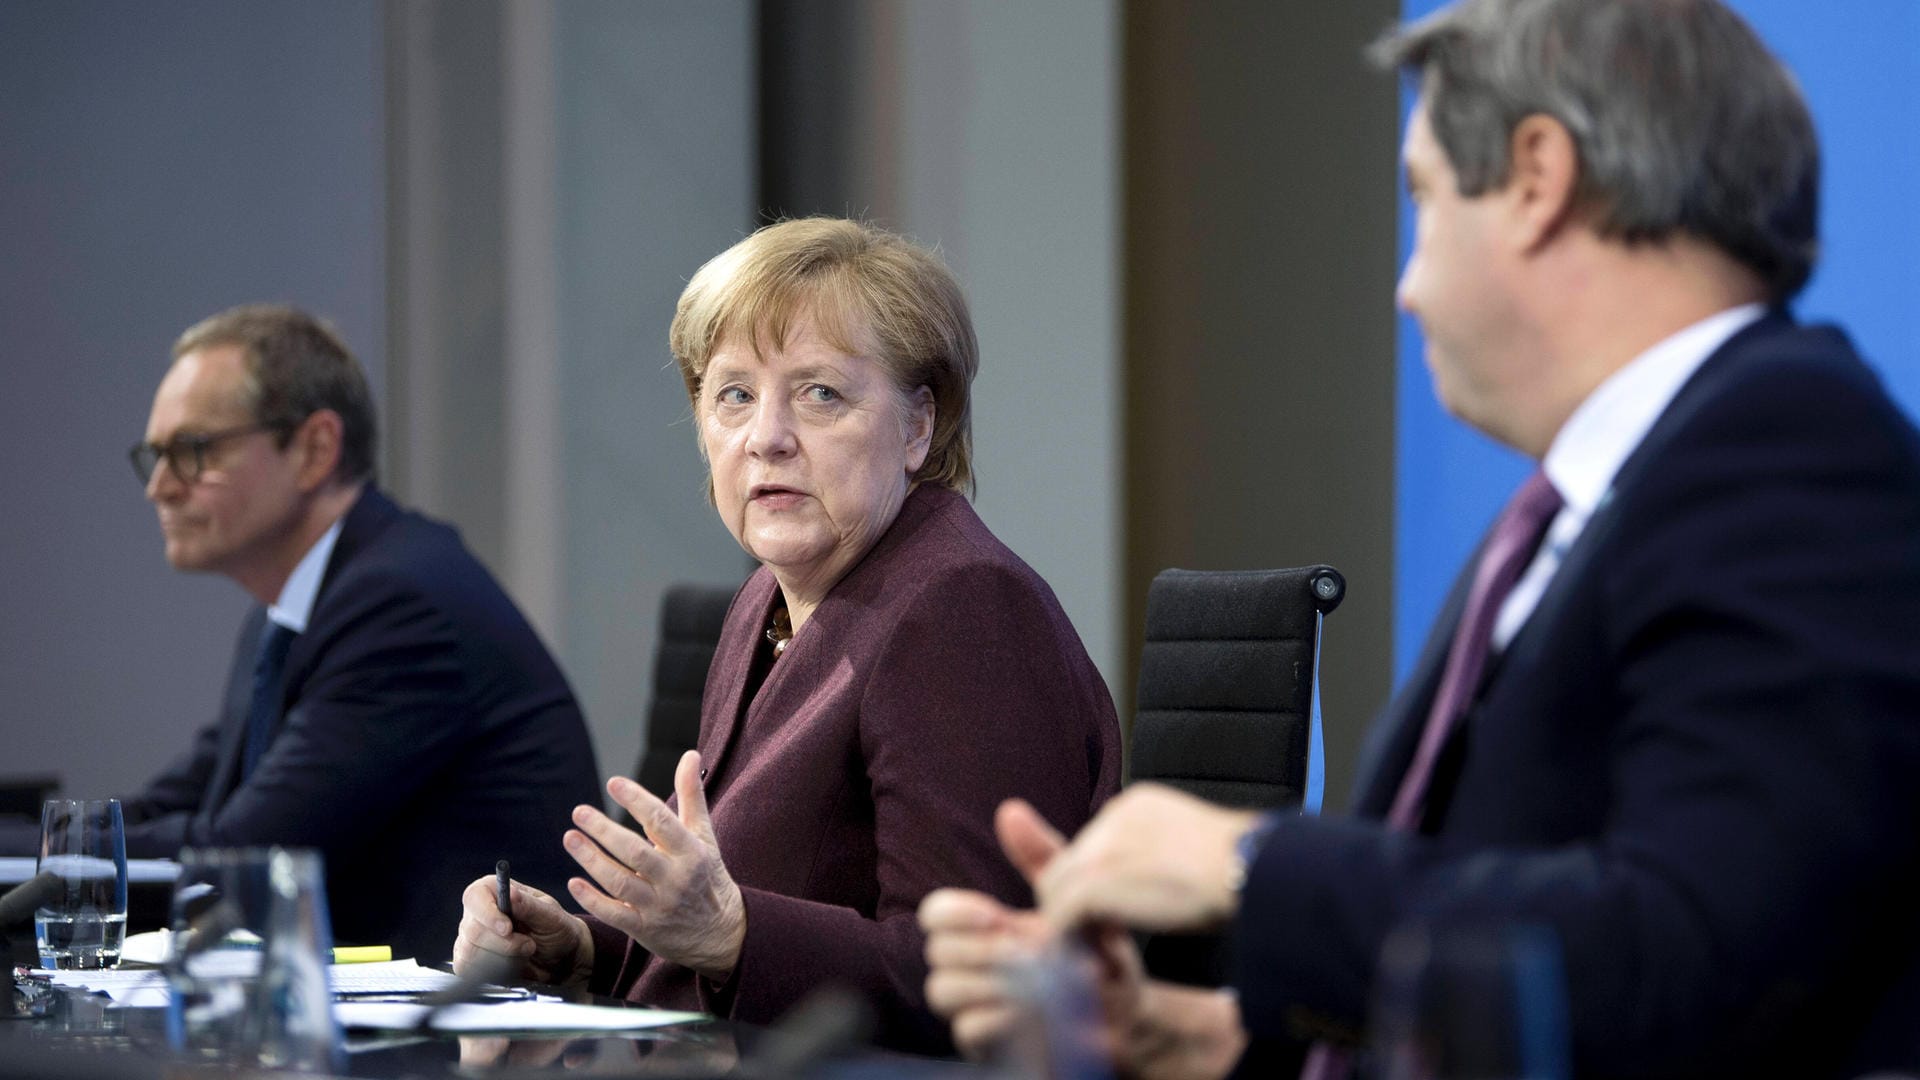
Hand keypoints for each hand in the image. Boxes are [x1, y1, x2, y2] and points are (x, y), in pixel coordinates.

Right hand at [452, 876, 592, 986]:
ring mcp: (469, 937)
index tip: (507, 929)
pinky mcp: (468, 961)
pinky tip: (512, 965)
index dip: (488, 914)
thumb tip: (510, 893)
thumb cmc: (556, 929)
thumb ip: (529, 905)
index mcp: (494, 891)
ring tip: (524, 953)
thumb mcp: (550, 915)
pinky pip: (470, 970)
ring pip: (472, 953)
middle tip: (530, 945)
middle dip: (506, 944)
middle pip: (474, 930)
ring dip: (504, 959)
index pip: (474, 897)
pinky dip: (494, 973)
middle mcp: (478, 912)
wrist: (561, 958)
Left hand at [564, 750, 745, 982]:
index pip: (661, 821)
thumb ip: (692, 795)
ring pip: (620, 882)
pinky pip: (614, 914)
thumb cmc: (707, 875)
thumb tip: (690, 755)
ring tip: (570, 838)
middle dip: (604, 831)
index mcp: (692, 852)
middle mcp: (676, 878)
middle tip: (579, 812)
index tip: (613, 783)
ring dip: (591, 860)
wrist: (720, 933)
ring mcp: (659, 906)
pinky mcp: (645, 928)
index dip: (636, 800)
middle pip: (635, 852)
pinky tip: (574, 882)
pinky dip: (592, 899)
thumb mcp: (704, 836)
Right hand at [921, 800, 1147, 1062]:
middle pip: (937, 951)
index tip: (994, 912)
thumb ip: (1040, 856)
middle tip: (1027, 953)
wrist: (1122, 1009)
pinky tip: (1032, 1010)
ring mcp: (972, 1005)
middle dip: (983, 949)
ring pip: (944, 989)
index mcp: (981, 929)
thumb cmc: (1094, 951)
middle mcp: (968, 965)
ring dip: (990, 983)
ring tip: (1035, 981)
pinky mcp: (982, 1044)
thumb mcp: (1075, 899)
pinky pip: (967, 1029)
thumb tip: (1010, 809)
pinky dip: (999, 1017)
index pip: (935, 914)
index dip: (954, 912)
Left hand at [1033, 784, 1258, 933]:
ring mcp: (1100, 850)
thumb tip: (1158, 880)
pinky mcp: (1096, 882)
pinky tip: (1097, 959)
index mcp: (1135, 806)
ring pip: (1057, 888)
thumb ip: (1161, 854)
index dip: (1099, 883)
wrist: (1250, 867)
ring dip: (1071, 923)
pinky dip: (1072, 941)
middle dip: (1077, 902)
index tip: (1114, 912)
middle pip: (1069, 863)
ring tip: (1098, 952)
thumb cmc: (1241, 866)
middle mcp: (1111, 820)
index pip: (1094, 845)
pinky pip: (1063, 916)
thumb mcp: (1191, 847)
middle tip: (1100, 936)